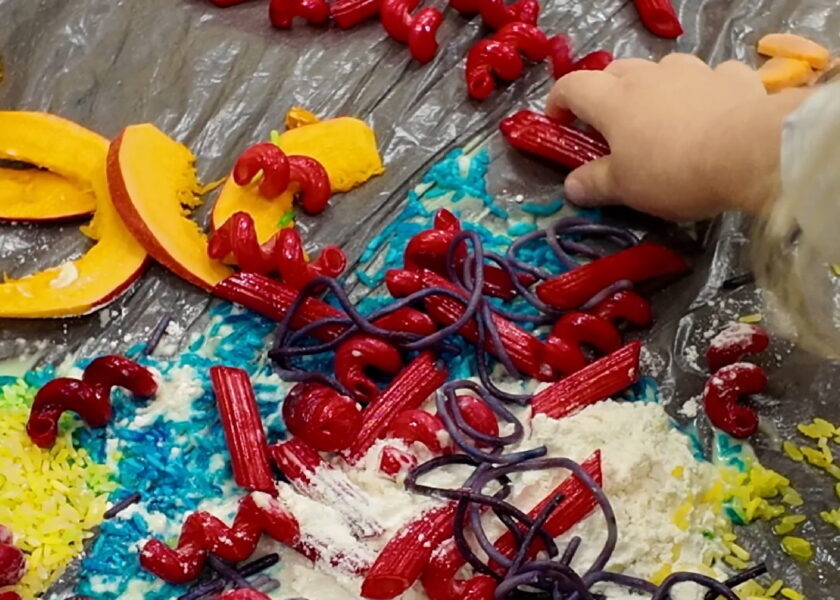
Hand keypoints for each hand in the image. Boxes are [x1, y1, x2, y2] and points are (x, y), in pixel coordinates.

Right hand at [546, 54, 805, 219]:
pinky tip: (711, 110)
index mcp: (614, 101)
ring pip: (663, 69)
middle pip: (616, 70)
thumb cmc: (673, 171)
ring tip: (662, 114)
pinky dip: (703, 91)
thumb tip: (570, 186)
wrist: (749, 153)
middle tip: (609, 121)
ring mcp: (693, 72)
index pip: (572, 86)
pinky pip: (710, 78)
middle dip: (606, 91)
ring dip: (655, 86)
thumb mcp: (626, 188)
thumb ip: (595, 184)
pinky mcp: (731, 78)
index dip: (558, 100)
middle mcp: (649, 76)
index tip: (557, 119)